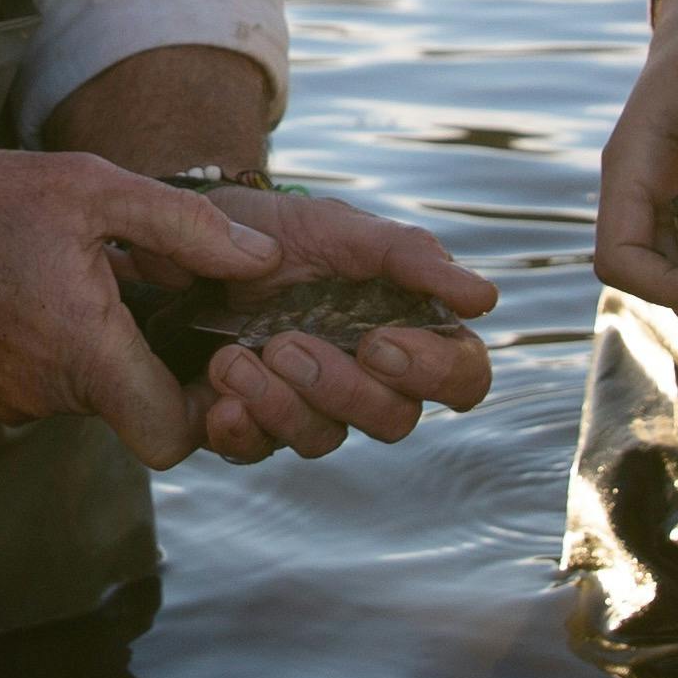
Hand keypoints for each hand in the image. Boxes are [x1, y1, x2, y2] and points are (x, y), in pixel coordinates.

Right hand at [0, 147, 282, 472]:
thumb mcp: (92, 186)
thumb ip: (187, 227)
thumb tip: (263, 259)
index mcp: (83, 353)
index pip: (173, 435)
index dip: (209, 406)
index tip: (214, 351)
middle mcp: (48, 397)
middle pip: (139, 409)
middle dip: (161, 356)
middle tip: (166, 288)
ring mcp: (13, 403)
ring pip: (96, 392)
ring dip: (111, 344)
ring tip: (96, 273)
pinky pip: (53, 383)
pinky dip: (66, 345)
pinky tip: (49, 287)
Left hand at [172, 189, 500, 462]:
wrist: (192, 233)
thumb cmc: (283, 229)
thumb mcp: (340, 226)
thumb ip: (409, 257)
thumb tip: (485, 298)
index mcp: (408, 330)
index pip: (461, 376)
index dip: (434, 373)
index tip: (380, 341)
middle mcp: (367, 380)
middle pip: (393, 420)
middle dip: (342, 387)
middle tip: (287, 344)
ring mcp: (311, 406)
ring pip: (324, 440)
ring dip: (281, 405)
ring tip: (232, 359)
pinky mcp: (254, 423)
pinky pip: (257, 450)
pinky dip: (239, 429)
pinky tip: (220, 401)